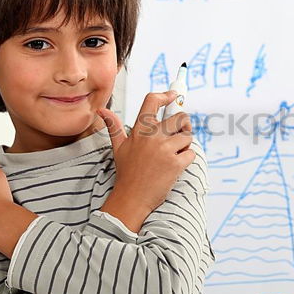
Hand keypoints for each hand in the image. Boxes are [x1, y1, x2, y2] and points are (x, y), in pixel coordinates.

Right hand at [96, 91, 194, 227]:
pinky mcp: (176, 164)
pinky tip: (176, 165)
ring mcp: (165, 150)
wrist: (131, 198)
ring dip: (185, 144)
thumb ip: (114, 127)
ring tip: (174, 153)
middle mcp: (152, 137)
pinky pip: (191, 153)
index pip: (152, 102)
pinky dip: (187, 158)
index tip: (174, 95)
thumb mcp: (118, 147)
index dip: (167, 95)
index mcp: (139, 131)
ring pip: (188, 136)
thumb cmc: (126, 173)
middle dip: (184, 124)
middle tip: (180, 132)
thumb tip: (103, 112)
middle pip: (180, 117)